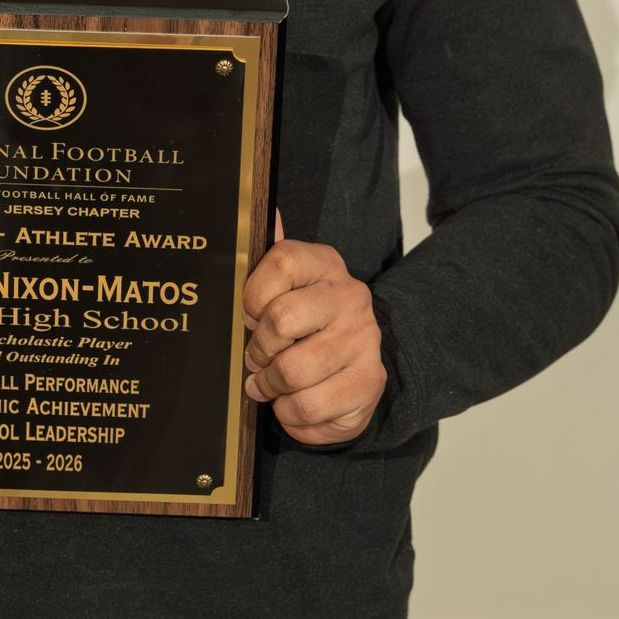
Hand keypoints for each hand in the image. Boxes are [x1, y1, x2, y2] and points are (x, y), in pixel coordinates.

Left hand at [241, 224, 386, 446]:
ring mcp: (363, 341)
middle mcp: (350, 297)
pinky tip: (293, 401)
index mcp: (325, 264)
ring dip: (270, 385)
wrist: (357, 366)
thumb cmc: (307, 324)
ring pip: (292, 371)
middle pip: (281, 320)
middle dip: (257, 349)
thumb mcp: (288, 287)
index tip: (250, 317)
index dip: (252, 296)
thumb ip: (269, 257)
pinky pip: (307, 406)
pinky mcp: (368, 382)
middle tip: (256, 358)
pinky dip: (289, 412)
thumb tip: (262, 205)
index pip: (281, 262)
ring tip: (271, 383)